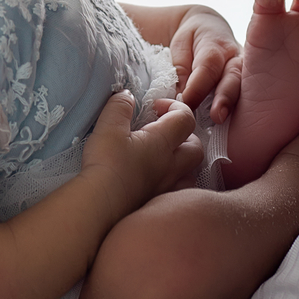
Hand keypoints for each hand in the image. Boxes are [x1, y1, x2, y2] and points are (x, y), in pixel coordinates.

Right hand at [80, 90, 202, 220]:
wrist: (102, 204)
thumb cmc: (107, 164)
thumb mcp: (108, 126)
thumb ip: (120, 106)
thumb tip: (127, 95)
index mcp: (162, 141)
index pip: (185, 118)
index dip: (175, 106)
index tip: (156, 107)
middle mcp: (171, 165)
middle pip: (196, 146)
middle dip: (185, 135)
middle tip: (165, 131)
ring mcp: (167, 186)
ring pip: (191, 172)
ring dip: (183, 162)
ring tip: (165, 158)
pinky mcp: (158, 203)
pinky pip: (178, 193)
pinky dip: (175, 185)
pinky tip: (159, 183)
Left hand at [169, 6, 242, 123]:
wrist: (208, 30)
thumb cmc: (191, 40)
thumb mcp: (180, 47)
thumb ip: (180, 70)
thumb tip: (180, 96)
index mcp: (216, 45)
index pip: (207, 67)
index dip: (197, 87)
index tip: (185, 104)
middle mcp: (236, 58)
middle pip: (232, 77)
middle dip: (225, 97)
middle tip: (216, 116)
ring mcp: (246, 72)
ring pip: (244, 88)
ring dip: (234, 106)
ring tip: (224, 121)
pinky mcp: (249, 84)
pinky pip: (247, 97)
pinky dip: (240, 112)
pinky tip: (232, 127)